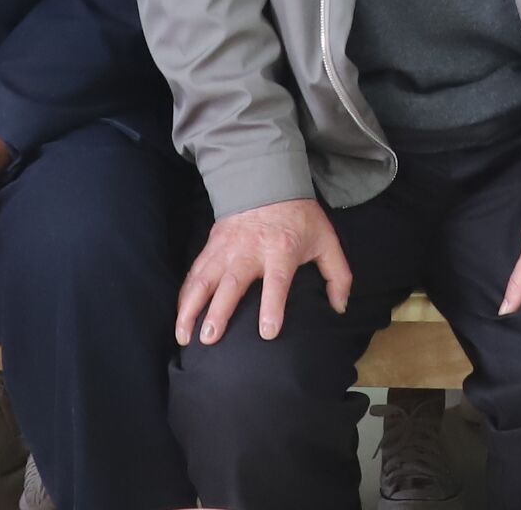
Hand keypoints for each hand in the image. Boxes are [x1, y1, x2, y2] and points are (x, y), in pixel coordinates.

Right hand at [175, 198, 351, 346]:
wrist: (267, 180)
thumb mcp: (326, 240)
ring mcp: (226, 248)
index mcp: (281, 249)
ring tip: (184, 336)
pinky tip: (180, 318)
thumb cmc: (299, 217)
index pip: (277, 280)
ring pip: (204, 280)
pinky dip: (184, 296)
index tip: (267, 332)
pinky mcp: (211, 246)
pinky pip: (194, 274)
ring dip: (191, 308)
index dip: (273, 306)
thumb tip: (339, 309)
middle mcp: (250, 250)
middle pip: (232, 283)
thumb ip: (337, 275)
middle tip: (210, 339)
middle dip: (219, 312)